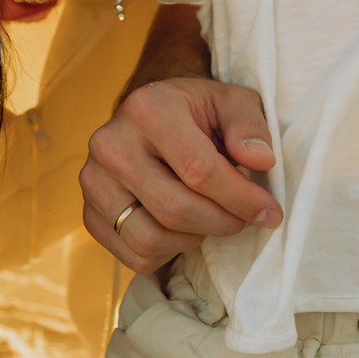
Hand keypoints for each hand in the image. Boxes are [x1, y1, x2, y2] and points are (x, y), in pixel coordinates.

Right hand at [81, 75, 280, 272]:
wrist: (152, 118)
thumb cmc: (198, 113)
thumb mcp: (233, 103)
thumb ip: (250, 127)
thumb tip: (260, 161)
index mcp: (147, 109)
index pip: (198, 170)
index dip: (241, 199)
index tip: (269, 212)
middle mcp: (110, 144)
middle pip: (175, 209)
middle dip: (222, 223)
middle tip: (245, 219)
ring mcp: (93, 182)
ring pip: (151, 238)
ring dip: (194, 239)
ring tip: (212, 219)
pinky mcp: (89, 214)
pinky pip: (135, 255)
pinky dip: (168, 251)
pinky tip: (183, 228)